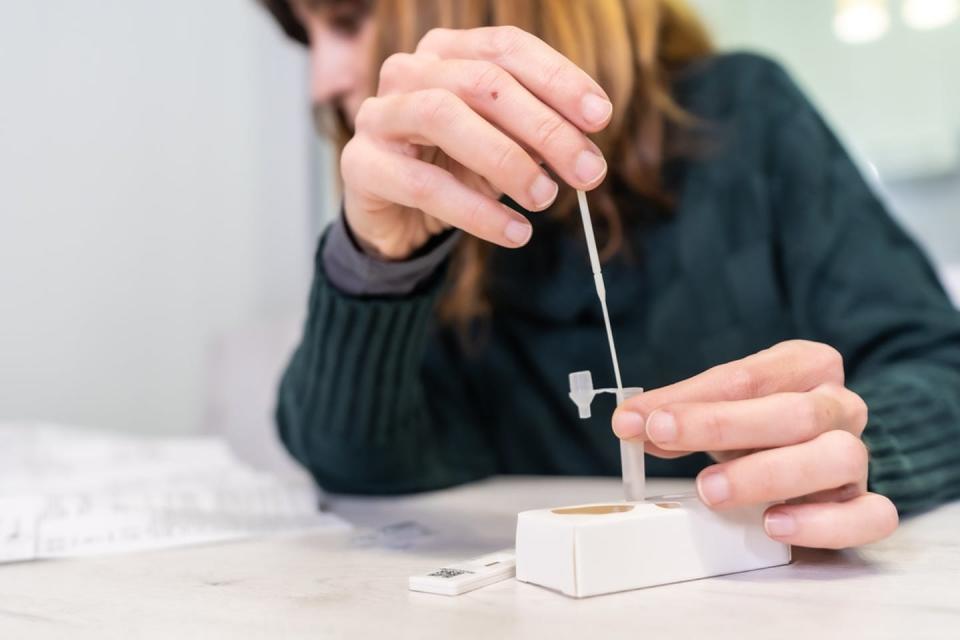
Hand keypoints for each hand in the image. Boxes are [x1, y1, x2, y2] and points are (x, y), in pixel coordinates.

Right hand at [341, 26, 611, 259]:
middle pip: (482, 82)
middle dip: (543, 127)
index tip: (600, 117)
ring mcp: (378, 114)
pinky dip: (476, 212)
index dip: (557, 78)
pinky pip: (423, 185)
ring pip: (443, 118)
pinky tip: (516, 232)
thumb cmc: (453, 167)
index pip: (506, 48)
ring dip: (506, 160)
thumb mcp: (503, 145)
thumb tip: (586, 151)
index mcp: (447, 52)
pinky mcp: (361, 164)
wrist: (395, 215)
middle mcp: (408, 71)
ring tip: (546, 198)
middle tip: (587, 171)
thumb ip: (536, 137)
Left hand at [612, 340, 898, 548]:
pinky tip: (774, 524)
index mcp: (807, 366)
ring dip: (769, 475)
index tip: (645, 418)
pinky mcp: (866, 506)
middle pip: (796, 412)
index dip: (695, 397)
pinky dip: (823, 523)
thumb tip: (630, 423)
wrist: (804, 465)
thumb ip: (677, 414)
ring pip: (839, 457)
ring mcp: (858, 458)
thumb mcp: (717, 410)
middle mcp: (841, 407)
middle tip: (664, 438)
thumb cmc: (757, 430)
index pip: (753, 375)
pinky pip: (870, 516)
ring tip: (710, 491)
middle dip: (723, 425)